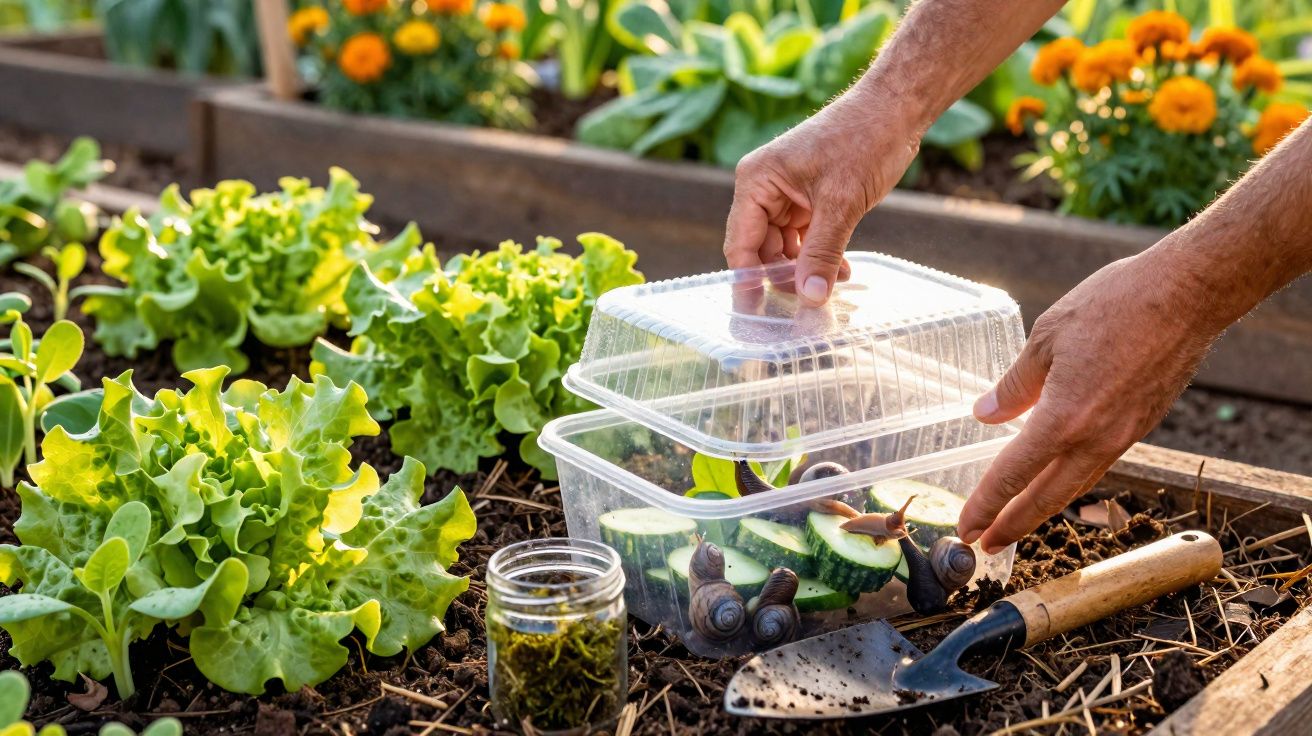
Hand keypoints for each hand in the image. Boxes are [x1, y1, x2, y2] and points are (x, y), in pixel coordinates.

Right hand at [722, 88, 922, 303]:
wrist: (896, 110)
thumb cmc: (863, 140)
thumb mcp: (841, 203)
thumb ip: (822, 253)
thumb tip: (810, 297)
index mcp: (756, 181)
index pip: (741, 243)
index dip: (749, 279)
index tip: (759, 312)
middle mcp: (764, 189)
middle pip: (760, 249)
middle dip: (784, 276)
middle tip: (807, 305)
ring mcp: (786, 195)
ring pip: (784, 248)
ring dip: (806, 269)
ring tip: (832, 286)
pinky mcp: (809, 199)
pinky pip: (805, 238)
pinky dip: (820, 255)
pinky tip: (840, 271)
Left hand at [957, 246, 1224, 553]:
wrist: (1189, 294)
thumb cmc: (1116, 304)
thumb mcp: (1046, 337)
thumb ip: (1015, 384)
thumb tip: (986, 414)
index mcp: (1065, 418)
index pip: (1013, 475)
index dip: (986, 505)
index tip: (966, 527)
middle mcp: (1096, 438)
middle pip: (1046, 498)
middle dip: (1011, 525)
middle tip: (984, 544)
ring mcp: (1124, 435)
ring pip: (1075, 486)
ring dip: (1042, 508)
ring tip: (1015, 521)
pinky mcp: (1141, 424)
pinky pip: (1098, 464)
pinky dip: (1070, 479)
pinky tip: (1054, 476)